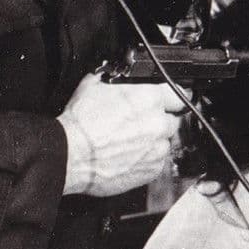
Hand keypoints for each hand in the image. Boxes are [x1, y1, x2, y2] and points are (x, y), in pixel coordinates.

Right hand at [56, 73, 189, 196]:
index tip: (172, 100)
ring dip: (154, 141)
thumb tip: (116, 78)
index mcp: (150, 99)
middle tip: (140, 123)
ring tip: (131, 141)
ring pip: (165, 142)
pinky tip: (129, 155)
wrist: (70, 155)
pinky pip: (157, 162)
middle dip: (160, 120)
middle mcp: (158, 123)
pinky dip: (147, 159)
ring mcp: (157, 149)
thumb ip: (116, 81)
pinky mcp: (151, 170)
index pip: (179, 94)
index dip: (173, 97)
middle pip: (173, 119)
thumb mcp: (95, 85)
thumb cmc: (80, 124)